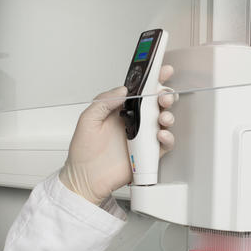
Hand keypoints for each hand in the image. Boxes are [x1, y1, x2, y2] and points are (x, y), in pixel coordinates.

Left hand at [59, 65, 176, 204]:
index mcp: (120, 110)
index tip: (161, 71)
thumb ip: (103, 101)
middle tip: (162, 96)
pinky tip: (160, 135)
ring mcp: (142, 137)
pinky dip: (167, 138)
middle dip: (165, 96)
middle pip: (157, 104)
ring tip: (162, 117)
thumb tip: (123, 91)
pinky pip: (164, 144)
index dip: (152, 80)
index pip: (140, 91)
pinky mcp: (147, 153)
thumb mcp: (87, 120)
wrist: (85, 179)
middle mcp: (134, 122)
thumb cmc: (83, 153)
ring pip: (163, 121)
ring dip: (168, 116)